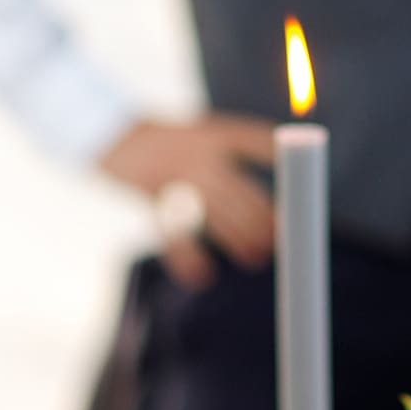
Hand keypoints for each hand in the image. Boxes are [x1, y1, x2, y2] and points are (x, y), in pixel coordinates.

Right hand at [99, 116, 276, 290]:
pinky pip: (174, 235)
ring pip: (215, 214)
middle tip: (279, 240)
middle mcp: (199, 155)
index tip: (298, 194)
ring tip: (257, 258)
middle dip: (263, 218)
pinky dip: (188, 259)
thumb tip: (292, 174)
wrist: (112, 132)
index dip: (280, 162)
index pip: (256, 141)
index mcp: (216, 134)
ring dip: (238, 239)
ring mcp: (176, 178)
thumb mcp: (208, 132)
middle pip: (240, 190)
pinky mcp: (153, 202)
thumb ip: (244, 149)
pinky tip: (204, 277)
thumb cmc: (175, 140)